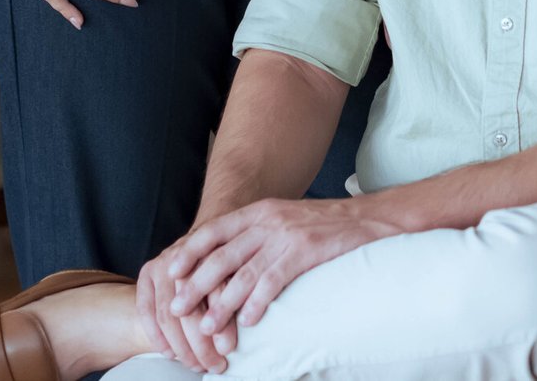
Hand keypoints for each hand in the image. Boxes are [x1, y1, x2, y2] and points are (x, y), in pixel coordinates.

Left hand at [139, 198, 399, 371]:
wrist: (365, 219)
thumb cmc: (320, 225)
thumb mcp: (281, 220)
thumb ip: (254, 235)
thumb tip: (222, 261)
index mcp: (257, 211)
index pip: (213, 231)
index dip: (190, 252)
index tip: (171, 273)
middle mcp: (266, 221)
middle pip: (221, 256)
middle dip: (196, 284)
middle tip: (178, 307)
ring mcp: (284, 236)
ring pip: (243, 274)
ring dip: (222, 303)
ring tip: (208, 326)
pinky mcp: (304, 252)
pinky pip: (273, 282)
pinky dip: (258, 304)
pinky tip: (250, 321)